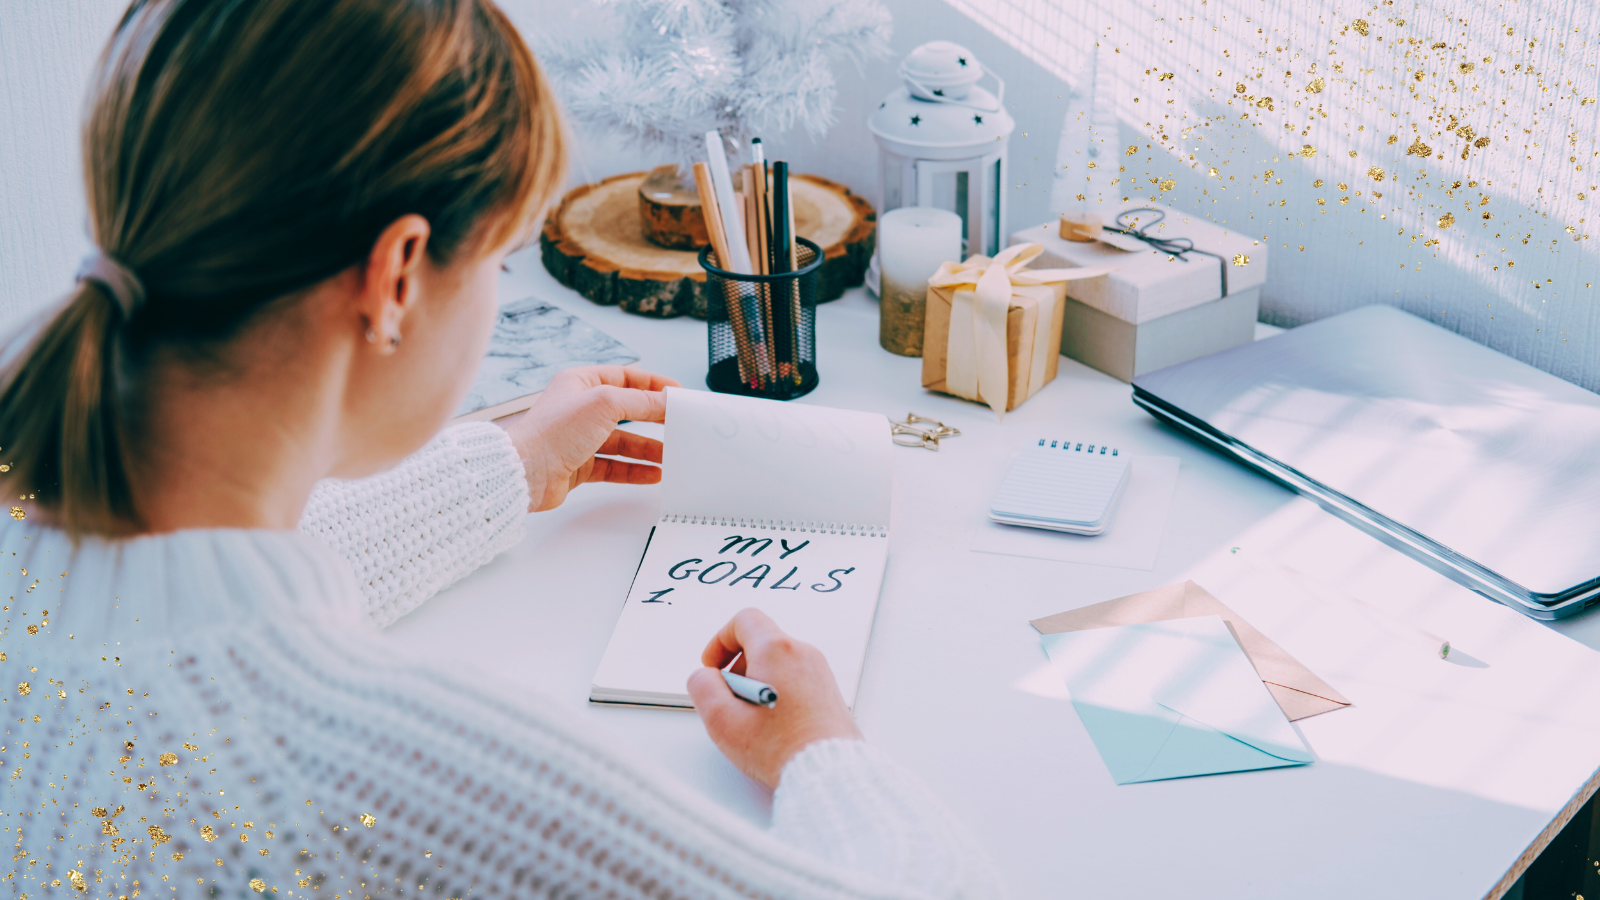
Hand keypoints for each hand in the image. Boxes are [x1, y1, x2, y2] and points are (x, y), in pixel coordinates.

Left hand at [496, 366, 678, 510]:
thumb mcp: (605, 404)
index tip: (676, 393)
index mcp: (581, 383)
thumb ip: (642, 401)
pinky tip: (653, 474)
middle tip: (679, 425)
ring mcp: (579, 438)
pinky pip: (614, 466)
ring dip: (648, 449)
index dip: (652, 384)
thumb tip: (669, 400)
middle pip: (627, 411)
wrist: (524, 471)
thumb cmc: (553, 431)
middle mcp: (580, 409)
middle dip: (654, 419)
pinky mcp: (579, 465)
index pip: (625, 378)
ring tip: (671, 455)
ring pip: (623, 441)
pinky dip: (634, 469)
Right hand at [686, 608, 862, 788]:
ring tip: (752, 719)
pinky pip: (795, 679)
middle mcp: (804, 654)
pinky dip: (777, 693)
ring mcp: (820, 672)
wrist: (829, 773)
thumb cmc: (783, 749)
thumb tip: (704, 676)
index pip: (744, 620)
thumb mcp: (723, 720)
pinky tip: (772, 726)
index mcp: (778, 651)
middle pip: (761, 642)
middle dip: (738, 667)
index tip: (713, 666)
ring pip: (778, 663)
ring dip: (757, 682)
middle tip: (730, 700)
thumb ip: (703, 688)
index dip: (720, 640)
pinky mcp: (829, 691)